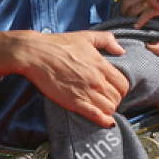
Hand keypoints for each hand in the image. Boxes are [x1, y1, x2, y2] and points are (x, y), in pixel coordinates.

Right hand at [0, 28, 128, 126]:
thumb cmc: (58, 44)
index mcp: (101, 65)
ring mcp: (86, 92)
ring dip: (108, 110)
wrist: (35, 54)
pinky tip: (107, 122)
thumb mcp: (86, 36)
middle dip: (114, 100)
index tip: (113, 89)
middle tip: (105, 99)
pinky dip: (104, 121)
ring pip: (109, 108)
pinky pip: (96, 115)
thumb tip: (121, 50)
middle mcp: (97, 80)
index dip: (121, 89)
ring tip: (101, 107)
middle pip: (117, 98)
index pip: (123, 84)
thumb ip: (107, 40)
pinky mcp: (74, 102)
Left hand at [116, 0, 158, 29]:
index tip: (124, 13)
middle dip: (124, 12)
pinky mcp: (158, 8)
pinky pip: (145, 15)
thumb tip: (133, 7)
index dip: (124, 6)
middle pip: (127, 2)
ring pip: (134, 9)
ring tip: (129, 24)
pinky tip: (137, 26)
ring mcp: (151, 1)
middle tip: (125, 19)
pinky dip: (140, 21)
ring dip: (130, 18)